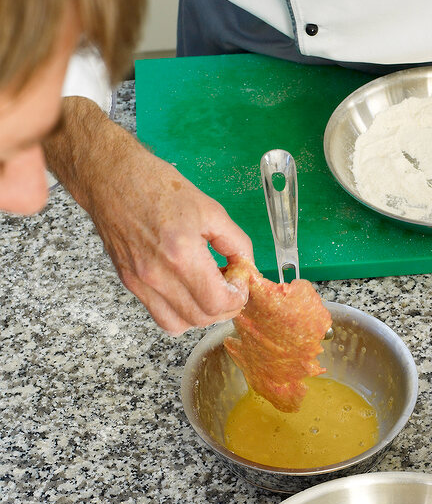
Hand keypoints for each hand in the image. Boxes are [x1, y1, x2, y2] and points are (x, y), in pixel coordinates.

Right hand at [45, 98, 253, 333]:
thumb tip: (247, 267)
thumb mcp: (210, 209)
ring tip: (207, 290)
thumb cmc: (159, 187)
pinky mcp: (129, 283)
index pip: (217, 303)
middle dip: (223, 308)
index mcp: (181, 253)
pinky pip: (159, 315)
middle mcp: (157, 275)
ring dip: (201, 314)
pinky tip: (186, 289)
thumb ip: (235, 243)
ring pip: (179, 325)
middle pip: (201, 319)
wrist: (111, 178)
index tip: (240, 283)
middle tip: (229, 287)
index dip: (237, 299)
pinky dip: (179, 311)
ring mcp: (140, 282)